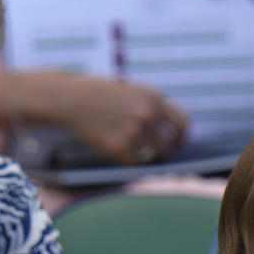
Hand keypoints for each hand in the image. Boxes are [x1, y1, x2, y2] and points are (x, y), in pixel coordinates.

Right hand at [59, 78, 187, 164]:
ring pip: (154, 157)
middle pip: (170, 145)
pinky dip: (132, 164)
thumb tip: (171, 127)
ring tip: (141, 156)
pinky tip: (125, 157)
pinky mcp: (117, 147)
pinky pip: (135, 164)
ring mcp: (133, 132)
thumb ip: (152, 104)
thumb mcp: (132, 89)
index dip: (182, 137)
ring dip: (150, 160)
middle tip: (158, 155)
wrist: (70, 98)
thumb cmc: (100, 93)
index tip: (178, 143)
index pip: (183, 123)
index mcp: (153, 98)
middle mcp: (147, 115)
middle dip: (166, 152)